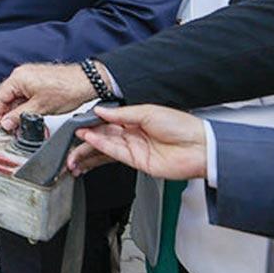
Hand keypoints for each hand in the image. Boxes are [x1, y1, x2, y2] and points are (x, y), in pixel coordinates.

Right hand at [0, 63, 96, 131]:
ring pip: (16, 97)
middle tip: (9, 128)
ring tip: (22, 124)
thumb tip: (6, 122)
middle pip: (6, 97)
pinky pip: (25, 94)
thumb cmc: (68, 89)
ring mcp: (30, 77)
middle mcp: (22, 75)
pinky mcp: (38, 80)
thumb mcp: (39, 108)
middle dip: (7, 114)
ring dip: (17, 111)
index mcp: (18, 78)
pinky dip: (26, 106)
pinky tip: (31, 115)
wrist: (87, 82)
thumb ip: (19, 116)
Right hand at [70, 104, 207, 180]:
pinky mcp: (137, 161)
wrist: (200, 148)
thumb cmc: (182, 126)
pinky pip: (114, 153)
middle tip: (74, 133)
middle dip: (87, 134)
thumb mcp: (148, 111)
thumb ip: (122, 114)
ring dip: (90, 144)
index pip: (109, 120)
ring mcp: (134, 148)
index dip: (94, 120)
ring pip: (105, 146)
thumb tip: (101, 111)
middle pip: (104, 134)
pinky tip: (90, 140)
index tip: (81, 118)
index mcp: (136, 119)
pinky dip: (101, 146)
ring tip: (76, 140)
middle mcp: (133, 134)